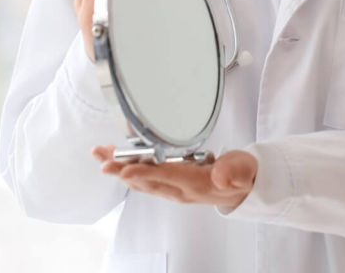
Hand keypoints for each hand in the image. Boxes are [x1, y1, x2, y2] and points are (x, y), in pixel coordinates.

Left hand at [92, 146, 257, 208]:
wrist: (243, 188)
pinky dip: (128, 169)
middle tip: (102, 158)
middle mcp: (180, 190)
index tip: (125, 169)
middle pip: (147, 180)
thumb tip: (222, 177)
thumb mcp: (243, 170)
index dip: (145, 172)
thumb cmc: (242, 175)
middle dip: (121, 169)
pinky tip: (116, 160)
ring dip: (119, 168)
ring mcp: (173, 189)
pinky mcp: (170, 184)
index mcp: (197, 184)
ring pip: (141, 180)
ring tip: (101, 154)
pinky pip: (145, 178)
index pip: (167, 177)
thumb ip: (234, 172)